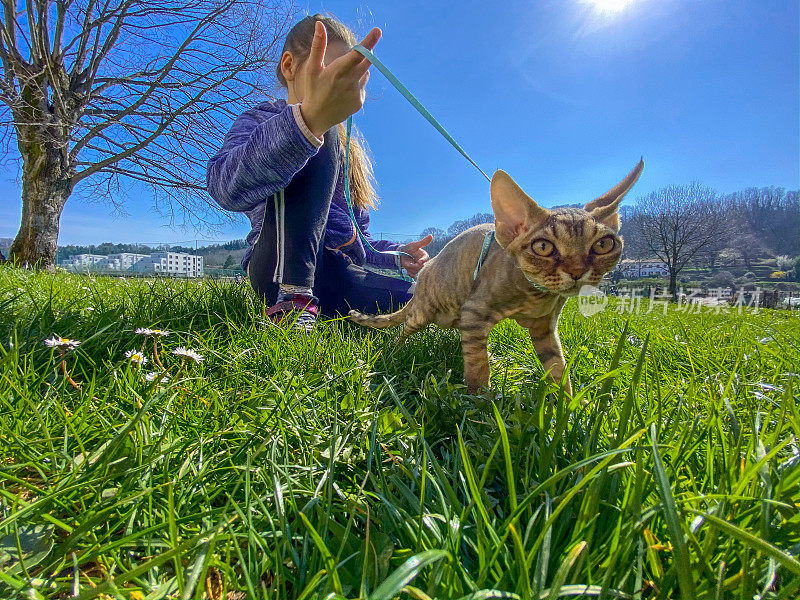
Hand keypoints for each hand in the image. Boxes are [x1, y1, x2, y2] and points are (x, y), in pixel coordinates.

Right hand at [300, 22, 381, 137]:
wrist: (317, 117)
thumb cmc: (313, 89)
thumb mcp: (312, 68)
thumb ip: (318, 46)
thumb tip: (319, 24)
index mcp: (337, 72)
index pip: (357, 54)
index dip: (368, 42)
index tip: (377, 31)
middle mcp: (349, 82)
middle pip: (367, 62)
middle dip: (368, 52)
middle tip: (365, 47)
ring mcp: (356, 93)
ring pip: (365, 74)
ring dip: (358, 70)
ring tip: (342, 79)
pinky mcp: (360, 101)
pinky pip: (363, 86)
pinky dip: (357, 83)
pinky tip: (344, 91)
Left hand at [400, 234, 432, 277]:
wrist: (400, 254)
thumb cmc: (409, 248)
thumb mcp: (415, 245)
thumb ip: (423, 242)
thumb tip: (431, 235)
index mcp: (424, 256)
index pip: (426, 260)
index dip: (423, 261)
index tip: (419, 261)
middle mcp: (422, 263)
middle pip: (421, 267)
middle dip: (414, 265)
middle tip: (409, 262)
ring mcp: (418, 268)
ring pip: (417, 271)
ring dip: (410, 268)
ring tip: (407, 264)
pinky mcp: (413, 271)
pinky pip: (413, 275)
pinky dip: (409, 273)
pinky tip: (406, 268)